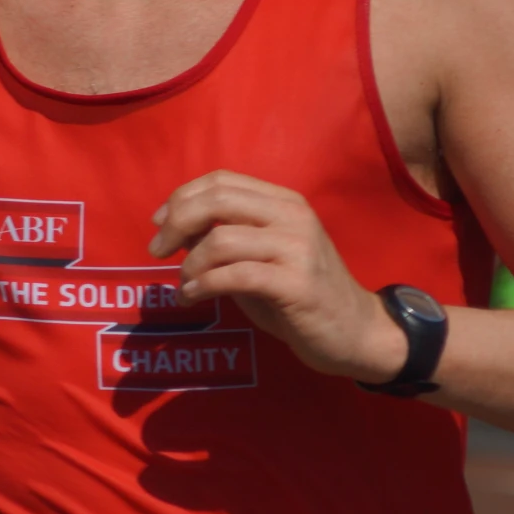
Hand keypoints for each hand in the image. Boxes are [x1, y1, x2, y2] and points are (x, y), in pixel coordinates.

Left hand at [148, 171, 407, 382]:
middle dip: (177, 222)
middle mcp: (293, 216)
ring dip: (190, 264)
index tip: (158, 222)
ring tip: (183, 285)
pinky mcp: (297, 284)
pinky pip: (236, 276)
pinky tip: (192, 297)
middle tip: (157, 250)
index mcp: (284, 202)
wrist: (356, 332)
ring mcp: (298, 249)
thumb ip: (226, 240)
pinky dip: (204, 286)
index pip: (222, 181)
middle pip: (218, 200)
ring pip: (222, 240)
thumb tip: (178, 231)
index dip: (182, 197)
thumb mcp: (262, 258)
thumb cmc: (302, 295)